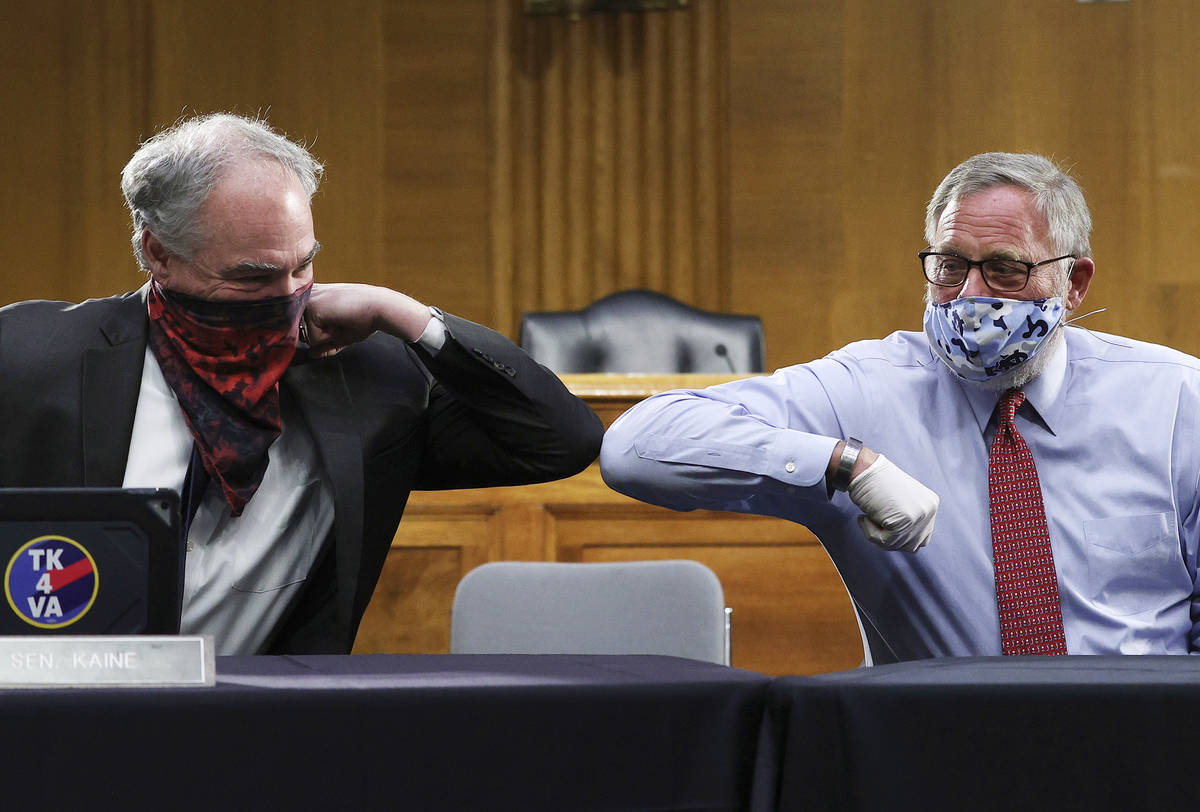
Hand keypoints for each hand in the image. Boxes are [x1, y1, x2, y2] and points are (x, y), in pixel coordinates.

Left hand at [304, 283, 431, 357]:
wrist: (380, 307)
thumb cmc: (366, 317)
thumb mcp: (342, 334)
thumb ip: (325, 344)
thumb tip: (310, 355)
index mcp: (316, 296)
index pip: (309, 326)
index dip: (327, 332)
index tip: (344, 320)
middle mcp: (309, 296)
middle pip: (306, 332)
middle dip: (326, 335)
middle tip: (345, 321)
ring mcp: (308, 301)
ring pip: (307, 336)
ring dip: (327, 336)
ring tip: (343, 320)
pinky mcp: (311, 308)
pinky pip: (312, 338)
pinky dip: (329, 337)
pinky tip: (341, 321)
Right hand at [847, 454, 938, 552]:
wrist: (862, 469)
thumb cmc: (874, 484)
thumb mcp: (901, 502)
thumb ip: (910, 519)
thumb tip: (908, 544)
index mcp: (931, 504)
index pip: (922, 537)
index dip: (900, 536)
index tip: (883, 524)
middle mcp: (929, 510)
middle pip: (913, 544)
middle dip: (891, 539)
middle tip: (873, 523)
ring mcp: (918, 516)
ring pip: (899, 545)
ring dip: (879, 537)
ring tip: (868, 518)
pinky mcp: (904, 521)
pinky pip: (886, 541)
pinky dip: (871, 533)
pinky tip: (864, 517)